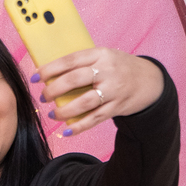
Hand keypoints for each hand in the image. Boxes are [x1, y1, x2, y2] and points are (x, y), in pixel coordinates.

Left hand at [34, 48, 164, 136]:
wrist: (149, 81)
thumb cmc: (118, 68)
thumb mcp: (104, 57)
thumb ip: (82, 63)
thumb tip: (50, 72)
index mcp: (100, 54)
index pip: (71, 60)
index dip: (50, 69)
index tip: (36, 77)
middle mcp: (107, 71)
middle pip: (75, 80)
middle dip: (54, 90)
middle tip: (44, 96)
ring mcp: (113, 90)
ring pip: (84, 102)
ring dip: (64, 110)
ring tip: (53, 114)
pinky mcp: (117, 107)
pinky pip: (94, 119)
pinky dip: (79, 126)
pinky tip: (66, 131)